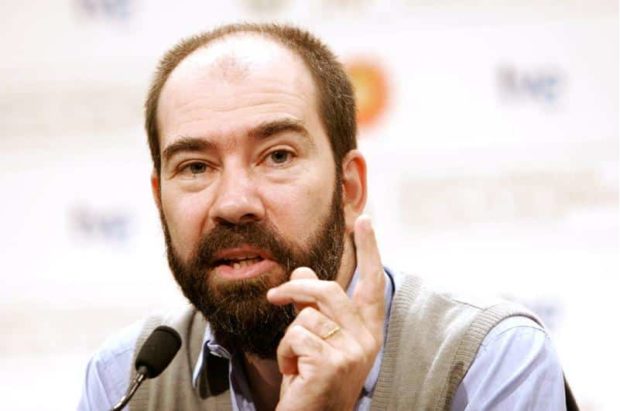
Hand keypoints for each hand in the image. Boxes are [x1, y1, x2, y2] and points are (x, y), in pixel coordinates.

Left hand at [266, 215, 385, 410]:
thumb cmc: (313, 381)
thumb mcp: (315, 339)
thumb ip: (311, 306)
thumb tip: (302, 272)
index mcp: (367, 331)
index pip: (372, 283)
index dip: (370, 250)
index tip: (365, 220)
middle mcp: (367, 340)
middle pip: (329, 291)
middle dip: (296, 291)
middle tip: (274, 295)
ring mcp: (352, 353)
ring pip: (305, 317)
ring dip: (289, 339)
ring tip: (296, 362)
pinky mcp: (332, 364)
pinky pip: (295, 337)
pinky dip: (284, 354)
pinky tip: (295, 373)